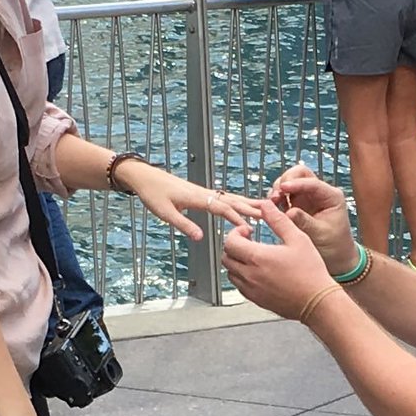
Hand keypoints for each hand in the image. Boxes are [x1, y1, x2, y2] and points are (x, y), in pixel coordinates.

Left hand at [121, 162, 254, 246]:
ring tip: (266, 208)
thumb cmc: (153, 194)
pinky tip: (245, 204)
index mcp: (197, 197)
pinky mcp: (203, 193)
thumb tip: (201, 238)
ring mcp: (205, 192)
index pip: (222, 207)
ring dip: (248, 203)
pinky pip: (225, 198)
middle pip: (232, 200)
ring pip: (231, 198)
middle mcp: (205, 192)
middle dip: (251, 208)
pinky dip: (238, 201)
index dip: (236, 217)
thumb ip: (183, 225)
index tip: (249, 227)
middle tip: (270, 215)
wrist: (145, 177)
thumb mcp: (165, 213)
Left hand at [221, 196, 342, 318]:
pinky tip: (258, 272)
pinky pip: (239, 286)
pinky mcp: (256, 300)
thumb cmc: (310, 272)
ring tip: (253, 257)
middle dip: (234, 246)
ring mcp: (251, 290)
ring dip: (237, 262)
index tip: (247, 231)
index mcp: (257, 257)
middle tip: (248, 242)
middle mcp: (249, 275)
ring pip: (230, 273)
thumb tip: (266, 206)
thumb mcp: (297, 239)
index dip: (236, 232)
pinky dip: (242, 277)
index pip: (230, 242)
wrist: (317, 302)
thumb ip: (278, 220)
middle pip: (226, 257)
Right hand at [263, 161, 356, 270]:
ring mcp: (307, 197)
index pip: (313, 183)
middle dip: (286, 180)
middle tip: (276, 195)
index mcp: (331, 196)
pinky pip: (284, 195)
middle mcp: (319, 193)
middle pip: (300, 174)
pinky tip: (271, 207)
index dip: (297, 183)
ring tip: (272, 202)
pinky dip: (276, 198)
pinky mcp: (296, 205)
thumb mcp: (320, 234)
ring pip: (289, 182)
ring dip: (278, 189)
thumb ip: (305, 221)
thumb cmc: (333, 245)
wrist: (335, 257)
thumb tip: (289, 212)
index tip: (284, 188)